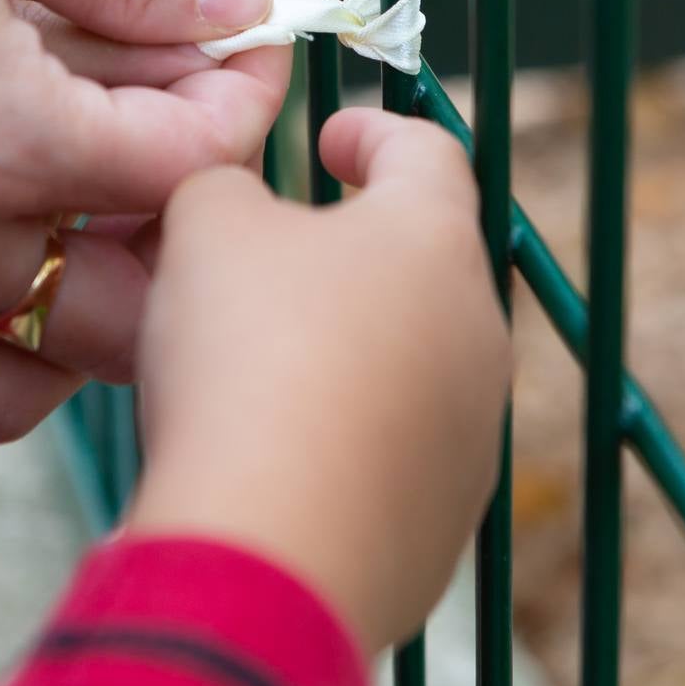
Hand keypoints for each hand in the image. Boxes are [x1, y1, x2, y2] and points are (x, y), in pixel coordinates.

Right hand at [127, 110, 508, 653]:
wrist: (268, 555)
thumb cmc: (244, 361)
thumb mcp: (206, 225)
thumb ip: (225, 184)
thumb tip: (238, 206)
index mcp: (436, 239)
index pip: (428, 152)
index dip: (374, 131)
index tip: (331, 137)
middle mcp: (478, 332)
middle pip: (421, 264)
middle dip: (353, 251)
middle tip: (273, 254)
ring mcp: (472, 434)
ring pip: (410, 363)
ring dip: (347, 349)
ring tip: (258, 363)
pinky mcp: (445, 522)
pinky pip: (391, 453)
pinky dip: (341, 437)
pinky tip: (273, 453)